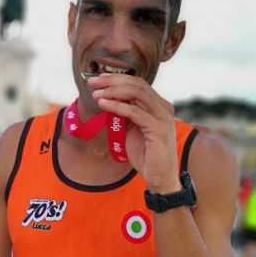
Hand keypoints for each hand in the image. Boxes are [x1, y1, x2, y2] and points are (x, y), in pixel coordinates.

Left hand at [89, 74, 180, 192]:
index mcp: (158, 105)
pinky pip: (135, 112)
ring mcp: (162, 117)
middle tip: (93, 83)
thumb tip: (106, 101)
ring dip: (113, 91)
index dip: (116, 79)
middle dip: (112, 81)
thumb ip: (124, 115)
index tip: (97, 80)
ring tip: (95, 94)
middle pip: (137, 84)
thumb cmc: (146, 155)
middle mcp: (163, 107)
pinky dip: (117, 106)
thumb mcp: (132, 130)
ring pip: (137, 93)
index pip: (137, 83)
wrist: (160, 177)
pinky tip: (103, 104)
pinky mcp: (158, 128)